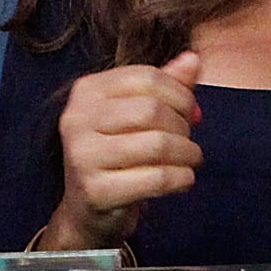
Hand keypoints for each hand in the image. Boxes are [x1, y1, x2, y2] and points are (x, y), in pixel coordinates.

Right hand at [50, 53, 203, 250]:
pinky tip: (183, 179)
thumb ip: (164, 84)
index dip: (180, 94)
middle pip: (152, 110)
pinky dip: (181, 178)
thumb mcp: (135, 113)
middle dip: (182, 126)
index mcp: (86, 91)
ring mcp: (82, 155)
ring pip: (158, 144)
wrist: (87, 210)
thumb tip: (193, 59)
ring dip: (187, 154)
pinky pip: (156, 178)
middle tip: (188, 141)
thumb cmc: (117, 155)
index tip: (190, 111)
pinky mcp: (95, 191)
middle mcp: (77, 119)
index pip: (147, 77)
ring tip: (190, 160)